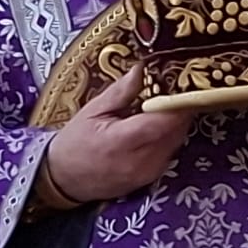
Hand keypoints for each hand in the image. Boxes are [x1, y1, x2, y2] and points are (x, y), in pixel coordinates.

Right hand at [44, 67, 193, 202]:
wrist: (64, 179)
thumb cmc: (75, 142)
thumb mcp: (92, 111)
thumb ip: (120, 92)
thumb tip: (141, 69)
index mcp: (122, 141)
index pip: (162, 121)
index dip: (177, 103)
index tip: (182, 84)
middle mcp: (140, 161)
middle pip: (175, 130)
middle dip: (179, 109)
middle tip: (176, 88)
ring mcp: (148, 172)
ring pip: (176, 141)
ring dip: (176, 122)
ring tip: (167, 104)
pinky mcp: (152, 178)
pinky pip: (170, 152)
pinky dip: (169, 136)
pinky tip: (158, 125)